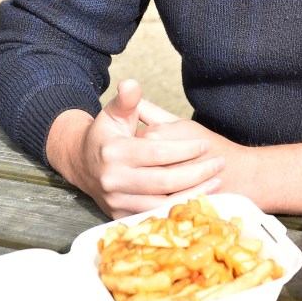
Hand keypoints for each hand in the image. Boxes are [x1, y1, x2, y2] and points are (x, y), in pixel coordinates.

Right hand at [46, 79, 224, 217]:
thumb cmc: (106, 135)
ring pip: (161, 204)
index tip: (205, 144)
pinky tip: (199, 199)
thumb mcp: (113, 113)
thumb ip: (126, 99)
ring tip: (216, 181)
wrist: (82, 165)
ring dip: (193, 194)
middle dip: (196, 173)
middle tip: (219, 163)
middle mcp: (113, 180)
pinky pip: (155, 216)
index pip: (156, 153)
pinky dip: (178, 209)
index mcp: (114, 152)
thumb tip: (131, 84)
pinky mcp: (120, 216)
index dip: (184, 149)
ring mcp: (116, 201)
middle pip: (163, 181)